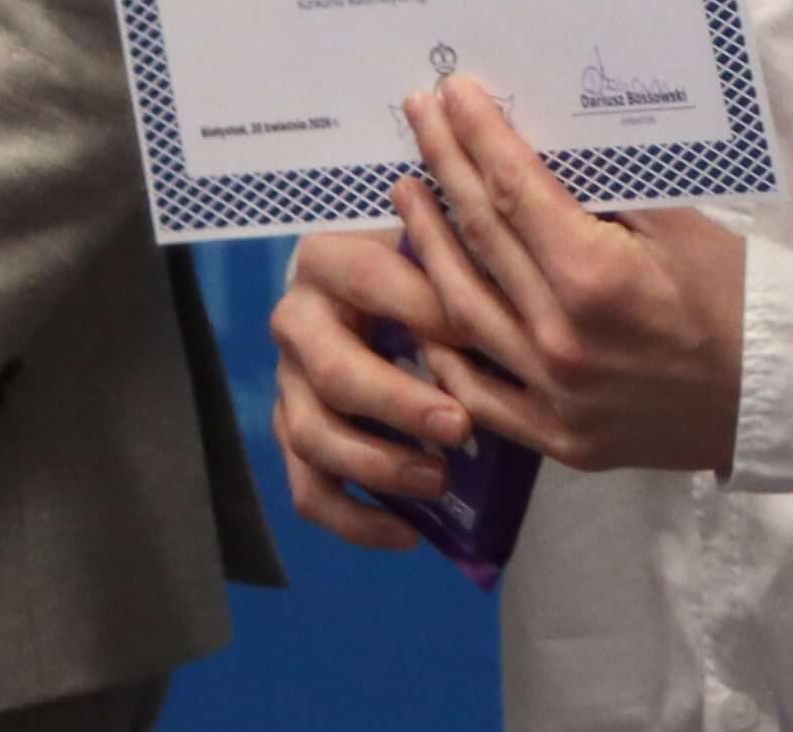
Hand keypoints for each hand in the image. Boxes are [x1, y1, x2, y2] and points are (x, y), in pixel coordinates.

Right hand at [267, 220, 471, 548]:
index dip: (430, 312)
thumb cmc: (430, 271)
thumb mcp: (442, 259)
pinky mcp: (292, 434)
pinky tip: (407, 534)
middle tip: (461, 427)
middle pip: (334, 373)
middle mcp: (294, 319)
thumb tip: (505, 312)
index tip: (486, 342)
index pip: (374, 281)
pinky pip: (308, 489)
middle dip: (400, 405)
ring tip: (440, 480)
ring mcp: (287, 382)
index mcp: (329, 259)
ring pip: (314, 438)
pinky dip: (355, 520)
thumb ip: (463, 275)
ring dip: (379, 466)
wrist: (382, 297)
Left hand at [387, 77, 753, 474]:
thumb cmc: (741, 293)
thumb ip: (606, 193)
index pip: (515, 192)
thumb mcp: (682, 224)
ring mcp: (551, 396)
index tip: (450, 93)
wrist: (779, 391)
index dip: (477, 137)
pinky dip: (443, 346)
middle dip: (445, 168)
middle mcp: (560, 339)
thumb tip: (540, 149)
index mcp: (596, 278)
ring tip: (407, 194)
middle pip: (480, 240)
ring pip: (462, 311)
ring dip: (427, 245)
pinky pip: (476, 391)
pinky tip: (423, 305)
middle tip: (418, 119)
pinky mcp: (555, 438)